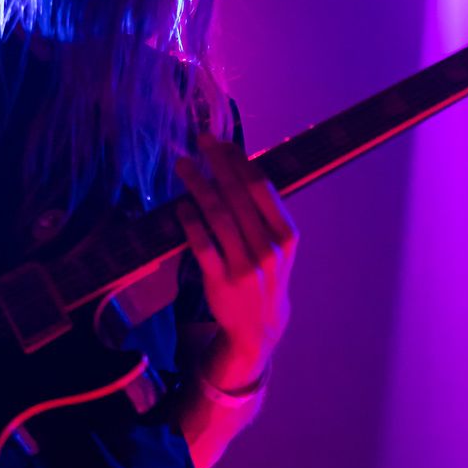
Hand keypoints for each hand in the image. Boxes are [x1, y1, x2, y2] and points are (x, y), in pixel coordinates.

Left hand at [176, 135, 297, 381]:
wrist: (260, 327)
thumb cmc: (266, 276)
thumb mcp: (277, 246)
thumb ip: (263, 213)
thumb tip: (237, 166)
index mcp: (285, 235)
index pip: (262, 188)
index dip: (240, 161)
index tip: (223, 143)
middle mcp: (268, 249)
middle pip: (238, 196)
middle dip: (217, 163)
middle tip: (201, 140)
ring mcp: (244, 266)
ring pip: (218, 216)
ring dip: (198, 186)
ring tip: (184, 165)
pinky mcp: (221, 281)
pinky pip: (202, 246)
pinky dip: (190, 223)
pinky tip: (181, 206)